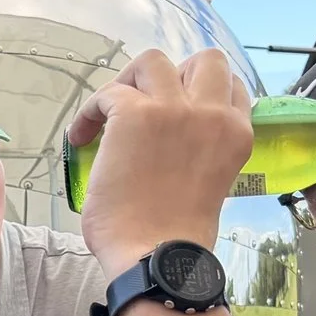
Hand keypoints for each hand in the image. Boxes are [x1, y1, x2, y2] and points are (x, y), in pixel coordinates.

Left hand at [64, 48, 252, 275]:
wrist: (156, 255)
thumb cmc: (175, 236)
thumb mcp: (208, 182)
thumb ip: (199, 152)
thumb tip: (164, 143)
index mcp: (235, 132)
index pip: (231, 87)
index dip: (200, 92)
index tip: (174, 109)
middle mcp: (213, 113)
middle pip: (205, 60)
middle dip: (173, 74)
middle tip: (144, 103)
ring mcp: (175, 110)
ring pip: (152, 60)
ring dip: (128, 81)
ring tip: (109, 113)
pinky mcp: (135, 115)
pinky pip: (106, 93)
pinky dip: (88, 112)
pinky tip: (80, 138)